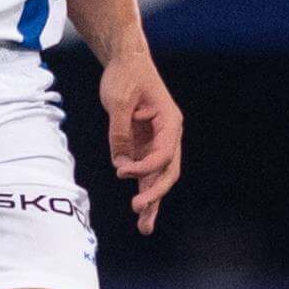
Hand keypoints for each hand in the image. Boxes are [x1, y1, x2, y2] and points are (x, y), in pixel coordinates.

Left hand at [101, 50, 182, 234]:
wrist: (125, 60)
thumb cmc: (126, 75)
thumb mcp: (119, 100)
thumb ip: (119, 131)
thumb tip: (119, 160)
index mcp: (170, 122)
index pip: (163, 154)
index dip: (144, 167)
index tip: (122, 169)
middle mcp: (168, 135)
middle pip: (167, 172)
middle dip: (155, 194)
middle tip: (139, 212)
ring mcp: (157, 142)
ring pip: (158, 177)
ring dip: (152, 201)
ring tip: (144, 227)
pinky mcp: (143, 145)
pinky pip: (145, 172)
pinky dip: (142, 189)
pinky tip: (140, 210)